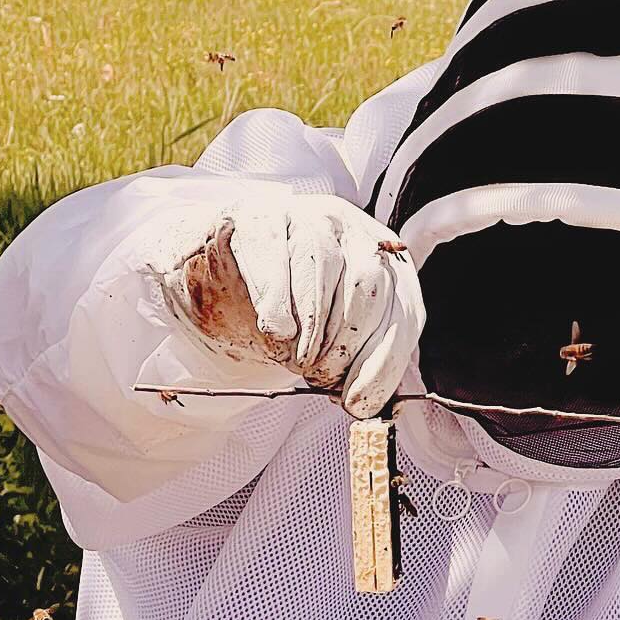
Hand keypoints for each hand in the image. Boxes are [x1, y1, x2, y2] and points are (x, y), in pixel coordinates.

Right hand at [143, 188, 423, 417]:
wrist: (216, 278)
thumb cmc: (285, 314)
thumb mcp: (329, 345)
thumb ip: (356, 366)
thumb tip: (363, 403)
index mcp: (384, 264)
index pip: (402, 315)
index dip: (382, 366)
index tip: (355, 402)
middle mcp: (351, 230)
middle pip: (368, 289)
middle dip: (342, 347)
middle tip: (316, 373)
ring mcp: (305, 215)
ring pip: (323, 265)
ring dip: (310, 327)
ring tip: (292, 355)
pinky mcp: (257, 217)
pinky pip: (274, 256)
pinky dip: (276, 301)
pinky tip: (276, 328)